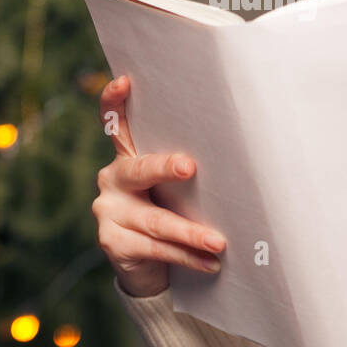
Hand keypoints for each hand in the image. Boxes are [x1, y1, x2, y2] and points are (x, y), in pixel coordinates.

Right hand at [91, 75, 226, 297]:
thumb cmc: (171, 212)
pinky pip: (155, 248)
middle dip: (165, 168)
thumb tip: (237, 160)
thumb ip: (184, 173)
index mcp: (126, 157)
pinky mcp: (112, 242)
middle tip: (190, 167)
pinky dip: (188, 256)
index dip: (115, 102)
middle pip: (139, 170)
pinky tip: (210, 262)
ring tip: (219, 242)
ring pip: (155, 220)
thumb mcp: (174, 189)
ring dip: (191, 232)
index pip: (116, 124)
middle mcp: (111, 179)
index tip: (124, 81)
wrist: (148, 265)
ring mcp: (108, 211)